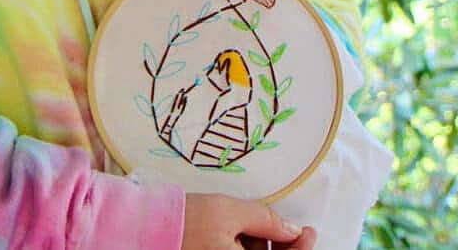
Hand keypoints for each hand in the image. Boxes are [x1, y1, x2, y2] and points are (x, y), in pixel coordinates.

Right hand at [183, 193, 315, 248]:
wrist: (150, 227)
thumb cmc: (187, 220)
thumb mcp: (229, 212)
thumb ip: (266, 220)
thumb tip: (292, 229)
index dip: (300, 248)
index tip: (307, 231)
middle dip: (280, 246)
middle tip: (282, 224)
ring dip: (260, 246)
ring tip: (249, 223)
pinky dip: (243, 248)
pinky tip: (238, 232)